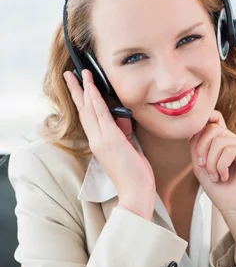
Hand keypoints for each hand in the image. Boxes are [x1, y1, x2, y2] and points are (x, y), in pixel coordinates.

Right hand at [64, 69, 155, 218]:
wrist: (135, 192)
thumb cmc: (135, 174)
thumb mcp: (129, 148)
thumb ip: (124, 132)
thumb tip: (122, 116)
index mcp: (100, 143)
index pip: (89, 117)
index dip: (83, 101)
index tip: (80, 86)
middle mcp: (97, 141)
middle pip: (83, 110)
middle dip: (77, 90)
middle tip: (69, 74)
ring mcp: (102, 140)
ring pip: (90, 110)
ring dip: (84, 90)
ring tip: (79, 74)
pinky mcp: (111, 140)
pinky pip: (101, 115)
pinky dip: (96, 100)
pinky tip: (92, 88)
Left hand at [190, 112, 235, 262]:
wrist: (234, 208)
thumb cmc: (219, 190)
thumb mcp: (200, 165)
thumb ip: (197, 145)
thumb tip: (196, 127)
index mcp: (224, 142)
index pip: (213, 120)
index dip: (202, 125)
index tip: (197, 150)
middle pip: (212, 129)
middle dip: (202, 149)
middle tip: (204, 167)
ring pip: (219, 140)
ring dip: (212, 162)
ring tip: (216, 176)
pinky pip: (229, 150)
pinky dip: (221, 165)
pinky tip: (225, 176)